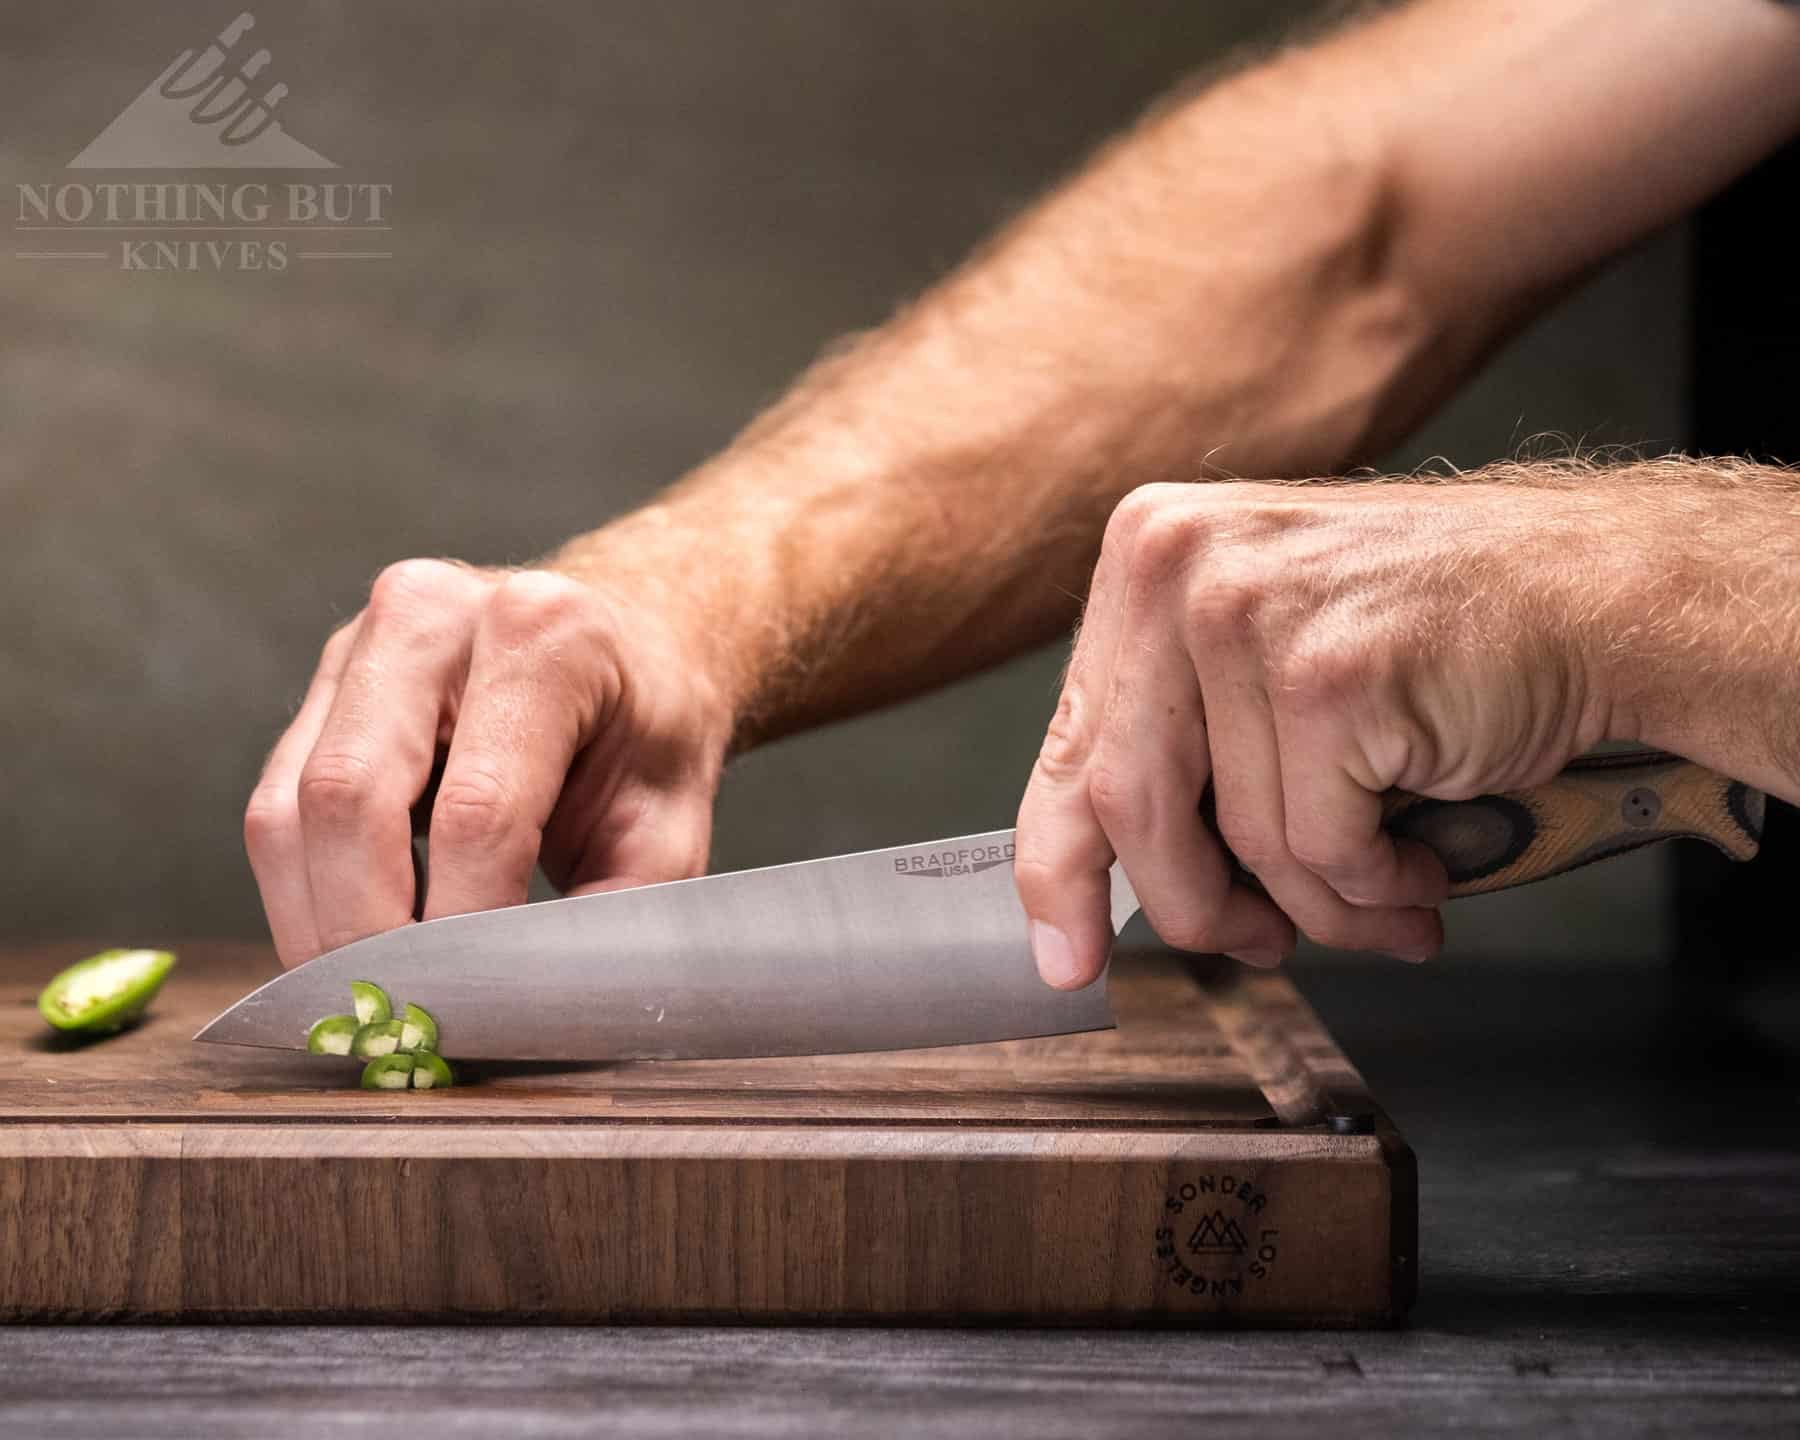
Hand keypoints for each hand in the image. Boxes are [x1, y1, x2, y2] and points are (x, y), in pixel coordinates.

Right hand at [245, 559, 734, 966]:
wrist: (630, 651)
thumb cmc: (650, 736)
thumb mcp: (670, 826)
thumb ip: (612, 915)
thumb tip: (530, 1008)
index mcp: (543, 632)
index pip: (475, 811)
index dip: (462, 930)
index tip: (471, 1010)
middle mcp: (433, 611)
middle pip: (348, 798)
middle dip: (364, 936)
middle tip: (399, 1023)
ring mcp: (361, 641)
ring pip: (285, 811)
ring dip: (317, 926)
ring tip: (372, 997)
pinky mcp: (322, 685)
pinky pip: (277, 808)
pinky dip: (305, 893)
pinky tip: (353, 943)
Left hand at [1015, 479, 1621, 987]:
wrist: (1591, 595)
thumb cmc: (1433, 634)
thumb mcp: (1263, 650)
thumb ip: (1186, 738)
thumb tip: (1122, 884)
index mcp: (1145, 551)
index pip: (1066, 742)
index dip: (1058, 870)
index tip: (1063, 955)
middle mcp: (1180, 566)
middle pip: (1128, 801)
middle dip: (1192, 907)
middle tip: (1257, 945)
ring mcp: (1251, 614)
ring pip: (1240, 839)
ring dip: (1317, 904)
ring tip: (1381, 900)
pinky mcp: (1328, 678)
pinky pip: (1323, 848)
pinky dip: (1377, 888)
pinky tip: (1422, 866)